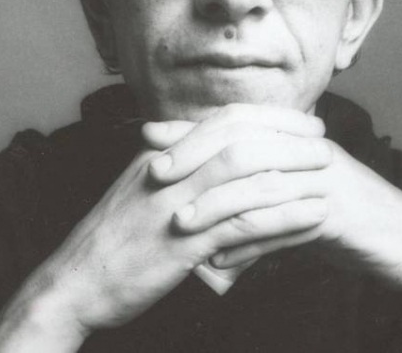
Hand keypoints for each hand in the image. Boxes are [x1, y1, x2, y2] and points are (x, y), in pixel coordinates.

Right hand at [0, 105, 327, 351]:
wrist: (73, 284)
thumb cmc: (112, 243)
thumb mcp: (140, 193)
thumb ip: (175, 170)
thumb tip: (212, 156)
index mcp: (159, 154)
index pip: (222, 120)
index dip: (267, 117)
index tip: (301, 122)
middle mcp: (168, 170)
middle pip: (239, 137)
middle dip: (287, 136)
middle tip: (324, 141)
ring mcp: (174, 205)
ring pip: (244, 172)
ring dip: (292, 170)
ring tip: (328, 174)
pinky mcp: (182, 244)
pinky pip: (243, 223)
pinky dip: (284, 216)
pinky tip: (313, 216)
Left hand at [147, 105, 401, 312]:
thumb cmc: (349, 225)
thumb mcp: (298, 203)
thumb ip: (258, 199)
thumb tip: (210, 213)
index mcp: (297, 138)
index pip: (236, 119)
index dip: (191, 126)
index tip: (147, 135)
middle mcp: (309, 148)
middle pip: (242, 137)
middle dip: (194, 152)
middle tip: (154, 173)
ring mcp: (326, 178)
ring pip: (259, 180)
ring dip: (215, 202)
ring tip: (179, 223)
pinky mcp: (338, 213)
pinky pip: (285, 223)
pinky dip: (250, 242)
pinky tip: (222, 259)